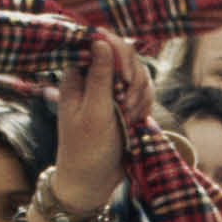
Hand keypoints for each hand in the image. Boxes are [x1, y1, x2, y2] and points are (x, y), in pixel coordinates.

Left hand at [49, 29, 144, 209]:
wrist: (92, 180)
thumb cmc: (86, 149)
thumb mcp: (94, 112)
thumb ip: (100, 76)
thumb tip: (101, 40)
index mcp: (77, 74)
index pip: (100, 40)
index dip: (118, 52)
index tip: (125, 77)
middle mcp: (93, 76)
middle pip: (124, 53)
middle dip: (132, 78)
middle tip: (126, 104)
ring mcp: (110, 88)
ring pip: (138, 72)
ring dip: (140, 94)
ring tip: (128, 118)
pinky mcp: (124, 100)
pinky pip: (145, 89)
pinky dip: (145, 103)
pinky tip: (135, 120)